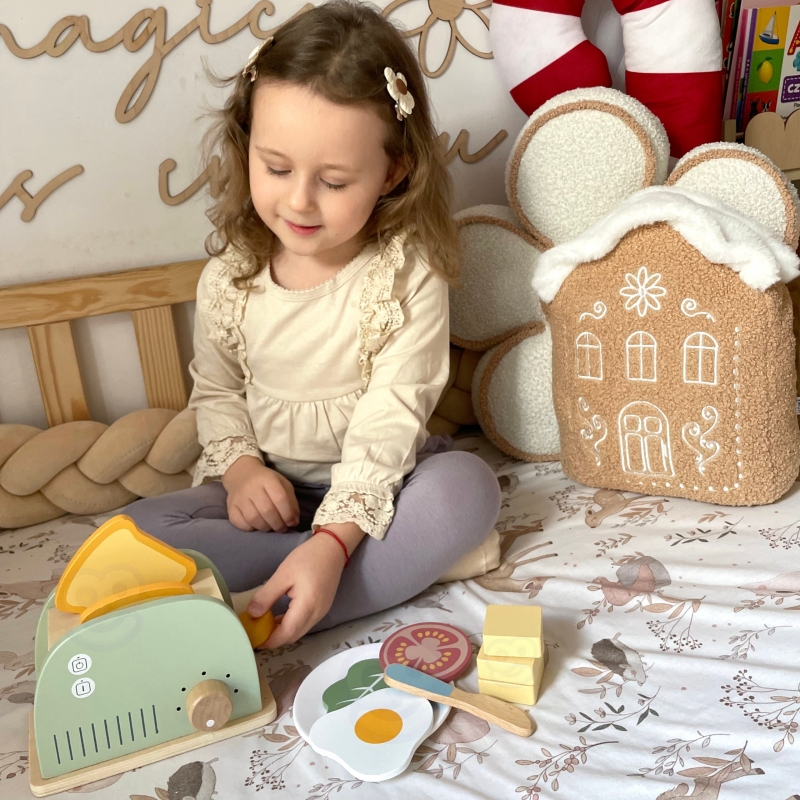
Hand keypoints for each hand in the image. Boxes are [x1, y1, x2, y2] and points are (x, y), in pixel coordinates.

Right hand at [222, 455, 299, 531]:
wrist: (242, 474)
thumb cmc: (266, 482)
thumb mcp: (282, 484)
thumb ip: (291, 501)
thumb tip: (294, 522)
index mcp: (268, 479)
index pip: (280, 498)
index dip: (288, 514)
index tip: (292, 523)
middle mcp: (252, 487)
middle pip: (267, 510)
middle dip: (278, 524)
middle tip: (282, 528)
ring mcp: (239, 498)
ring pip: (253, 519)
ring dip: (265, 527)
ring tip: (271, 527)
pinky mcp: (230, 507)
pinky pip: (240, 523)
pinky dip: (251, 528)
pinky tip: (257, 525)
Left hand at [247, 522, 365, 646]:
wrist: (333, 548)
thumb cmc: (307, 558)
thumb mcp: (283, 574)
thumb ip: (266, 596)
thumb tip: (252, 615)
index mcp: (307, 606)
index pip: (286, 634)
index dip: (269, 640)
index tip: (253, 640)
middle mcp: (317, 614)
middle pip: (293, 636)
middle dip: (274, 639)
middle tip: (256, 631)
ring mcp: (322, 612)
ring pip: (299, 631)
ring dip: (283, 632)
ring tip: (265, 624)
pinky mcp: (323, 608)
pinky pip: (305, 623)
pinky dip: (292, 625)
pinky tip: (281, 616)